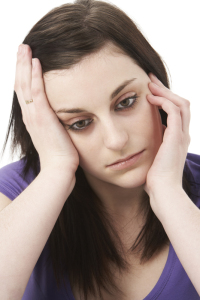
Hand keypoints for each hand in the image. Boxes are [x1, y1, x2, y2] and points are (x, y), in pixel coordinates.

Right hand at [14, 44, 78, 173]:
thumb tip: (61, 115)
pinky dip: (36, 77)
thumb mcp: (56, 134)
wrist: (59, 169)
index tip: (26, 60)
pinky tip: (37, 62)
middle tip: (22, 47)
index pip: (25, 92)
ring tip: (25, 48)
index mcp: (32, 118)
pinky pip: (38, 93)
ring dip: (25, 65)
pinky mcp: (43, 118)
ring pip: (25, 85)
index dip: (24, 75)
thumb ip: (55, 122)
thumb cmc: (60, 154)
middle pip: (21, 84)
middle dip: (21, 65)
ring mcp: (35, 116)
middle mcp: (30, 115)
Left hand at [144, 73, 190, 196]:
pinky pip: (174, 112)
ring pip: (179, 104)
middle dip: (165, 90)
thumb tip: (142, 140)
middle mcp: (183, 134)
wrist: (163, 191)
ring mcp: (182, 135)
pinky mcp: (176, 137)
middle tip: (150, 80)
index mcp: (178, 138)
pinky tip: (150, 99)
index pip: (176, 111)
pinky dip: (163, 102)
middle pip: (180, 103)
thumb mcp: (154, 158)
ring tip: (149, 84)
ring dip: (164, 92)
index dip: (165, 98)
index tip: (150, 90)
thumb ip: (152, 146)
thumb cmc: (155, 178)